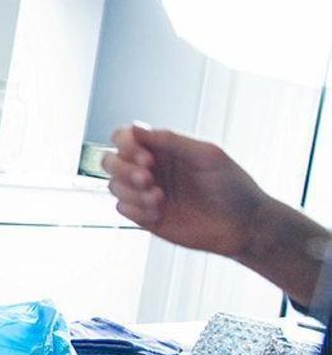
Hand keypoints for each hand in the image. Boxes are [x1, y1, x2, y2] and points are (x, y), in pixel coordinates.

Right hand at [103, 125, 270, 261]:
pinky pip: (122, 209)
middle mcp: (149, 169)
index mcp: (162, 149)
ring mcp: (145, 194)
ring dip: (131, 191)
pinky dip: (136, 210)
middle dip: (123, 169)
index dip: (125, 144)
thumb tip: (136, 128)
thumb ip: (172, 141)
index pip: (124, 137)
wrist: (245, 226)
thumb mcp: (207, 156)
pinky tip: (160, 213)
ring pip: (113, 186)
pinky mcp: (146, 218)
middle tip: (148, 179)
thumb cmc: (233, 186)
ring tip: (159, 199)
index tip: (147, 158)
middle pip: (109, 160)